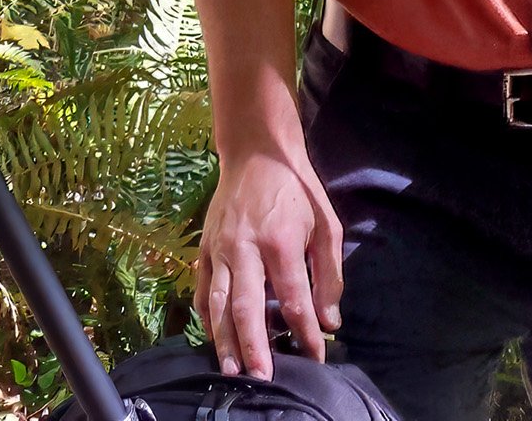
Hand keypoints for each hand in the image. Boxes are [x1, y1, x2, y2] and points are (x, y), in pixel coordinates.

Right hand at [195, 145, 343, 376]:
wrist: (257, 152)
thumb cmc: (297, 190)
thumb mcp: (326, 224)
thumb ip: (329, 273)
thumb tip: (329, 319)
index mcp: (280, 241)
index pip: (294, 298)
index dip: (305, 332)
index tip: (315, 355)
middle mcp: (245, 248)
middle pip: (247, 308)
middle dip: (255, 347)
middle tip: (263, 379)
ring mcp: (220, 249)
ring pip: (218, 304)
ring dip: (225, 342)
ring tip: (233, 371)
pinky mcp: (204, 248)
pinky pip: (201, 291)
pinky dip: (207, 318)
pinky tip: (215, 338)